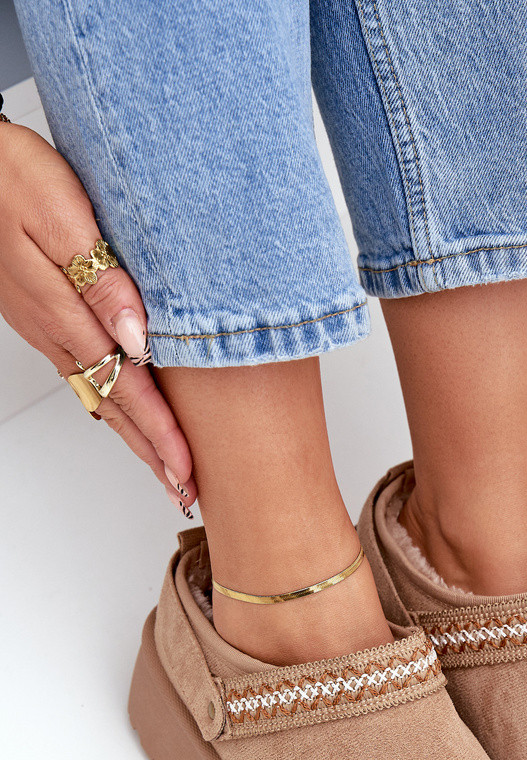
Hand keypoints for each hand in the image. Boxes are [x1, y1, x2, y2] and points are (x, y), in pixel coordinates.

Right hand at [0, 122, 195, 508]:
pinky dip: (113, 404)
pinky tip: (125, 414)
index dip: (160, 433)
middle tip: (183, 491)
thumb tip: (139, 339)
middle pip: (115, 406)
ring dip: (134, 434)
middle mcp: (57, 331)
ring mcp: (47, 328)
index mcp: (67, 314)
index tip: (185, 470)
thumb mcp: (63, 216)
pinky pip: (85, 373)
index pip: (128, 388)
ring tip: (164, 467)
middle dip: (151, 451)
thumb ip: (102, 281)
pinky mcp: (42, 315)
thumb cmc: (12, 176)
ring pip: (100, 395)